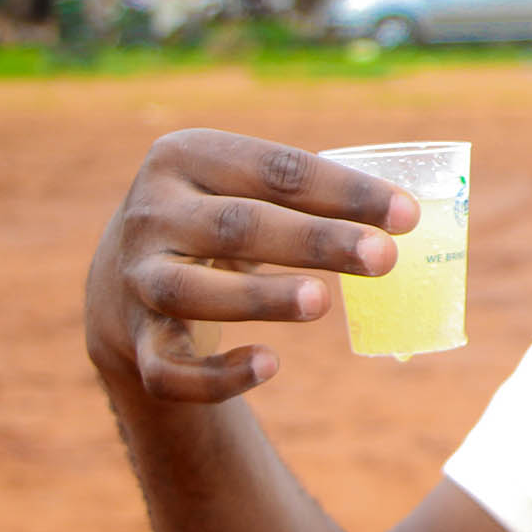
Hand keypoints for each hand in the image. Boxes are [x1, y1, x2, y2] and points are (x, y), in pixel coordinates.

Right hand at [86, 130, 417, 404]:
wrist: (120, 276)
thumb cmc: (218, 218)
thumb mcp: (243, 186)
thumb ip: (309, 195)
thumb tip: (410, 216)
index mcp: (187, 155)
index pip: (276, 168)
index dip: (344, 191)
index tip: (407, 215)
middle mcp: (152, 212)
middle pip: (238, 225)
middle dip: (316, 242)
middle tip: (384, 258)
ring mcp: (136, 278)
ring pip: (193, 292)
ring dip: (261, 298)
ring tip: (323, 302)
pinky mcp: (134, 341)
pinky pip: (168, 369)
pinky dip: (215, 376)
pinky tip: (269, 366)